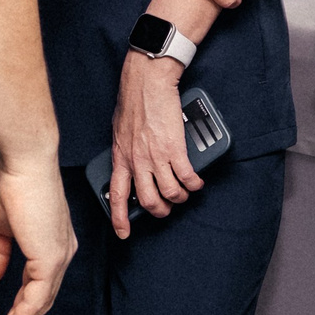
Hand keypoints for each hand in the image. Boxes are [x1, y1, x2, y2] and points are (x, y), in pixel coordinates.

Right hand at [0, 149, 75, 314]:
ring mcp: (58, 256)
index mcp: (49, 241)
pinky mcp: (50, 259)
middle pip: (39, 302)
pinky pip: (33, 301)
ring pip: (37, 306)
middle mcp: (60, 251)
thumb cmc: (7, 178)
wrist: (20, 157)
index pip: (35, 284)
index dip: (18, 308)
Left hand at [105, 51, 198, 236]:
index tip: (123, 232)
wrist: (147, 81)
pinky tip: (197, 181)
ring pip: (170, 194)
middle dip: (160, 211)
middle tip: (166, 208)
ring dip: (180, 198)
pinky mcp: (175, 149)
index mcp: (121, 157)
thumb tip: (130, 159)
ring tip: (185, 193)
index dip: (120, 218)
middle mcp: (137, 161)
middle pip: (148, 202)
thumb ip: (125, 149)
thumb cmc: (133, 99)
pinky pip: (187, 177)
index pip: (117, 195)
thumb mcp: (119, 130)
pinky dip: (194, 184)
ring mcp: (156, 157)